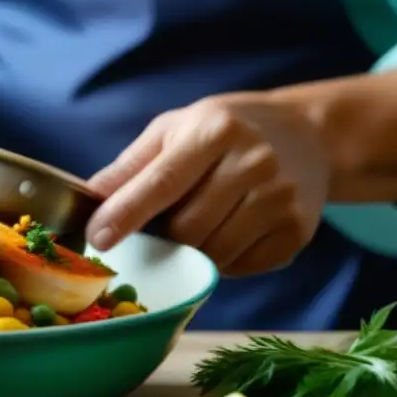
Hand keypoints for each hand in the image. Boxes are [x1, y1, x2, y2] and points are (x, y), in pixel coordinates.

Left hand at [84, 93, 328, 275]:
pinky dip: (223, 260)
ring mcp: (282, 199)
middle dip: (163, 236)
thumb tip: (88, 198)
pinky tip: (229, 230)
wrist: (307, 134)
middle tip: (163, 222)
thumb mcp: (174, 129)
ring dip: (192, 251)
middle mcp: (255, 162)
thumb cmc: (225, 130)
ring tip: (200, 221)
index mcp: (216, 131)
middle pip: (187, 228)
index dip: (126, 213)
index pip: (163, 181)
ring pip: (213, 254)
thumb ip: (130, 166)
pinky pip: (241, 267)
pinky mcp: (297, 232)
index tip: (97, 238)